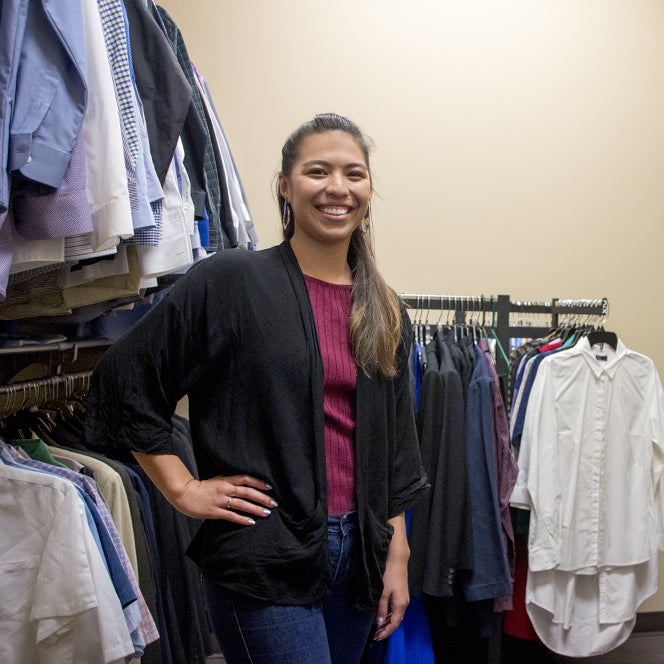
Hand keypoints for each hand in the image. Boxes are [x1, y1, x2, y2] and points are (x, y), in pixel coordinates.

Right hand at [176, 474, 276, 525]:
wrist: (185, 494)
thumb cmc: (202, 487)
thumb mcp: (217, 479)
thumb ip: (229, 481)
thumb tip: (242, 482)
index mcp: (226, 480)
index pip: (246, 479)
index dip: (258, 483)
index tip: (269, 488)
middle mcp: (225, 489)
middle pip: (247, 492)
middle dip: (262, 498)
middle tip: (273, 503)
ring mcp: (220, 501)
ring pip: (242, 504)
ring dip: (256, 509)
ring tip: (267, 513)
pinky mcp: (215, 512)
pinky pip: (231, 516)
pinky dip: (242, 519)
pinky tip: (251, 522)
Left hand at [374, 513, 409, 640]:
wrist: (397, 559)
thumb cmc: (389, 575)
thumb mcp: (383, 592)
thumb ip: (381, 607)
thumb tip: (379, 621)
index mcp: (400, 605)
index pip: (393, 624)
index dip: (385, 632)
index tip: (377, 637)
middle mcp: (404, 603)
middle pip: (395, 621)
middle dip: (386, 628)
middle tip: (375, 634)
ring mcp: (403, 598)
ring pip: (395, 615)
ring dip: (387, 621)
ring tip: (377, 626)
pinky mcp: (400, 593)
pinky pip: (395, 608)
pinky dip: (388, 614)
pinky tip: (381, 614)